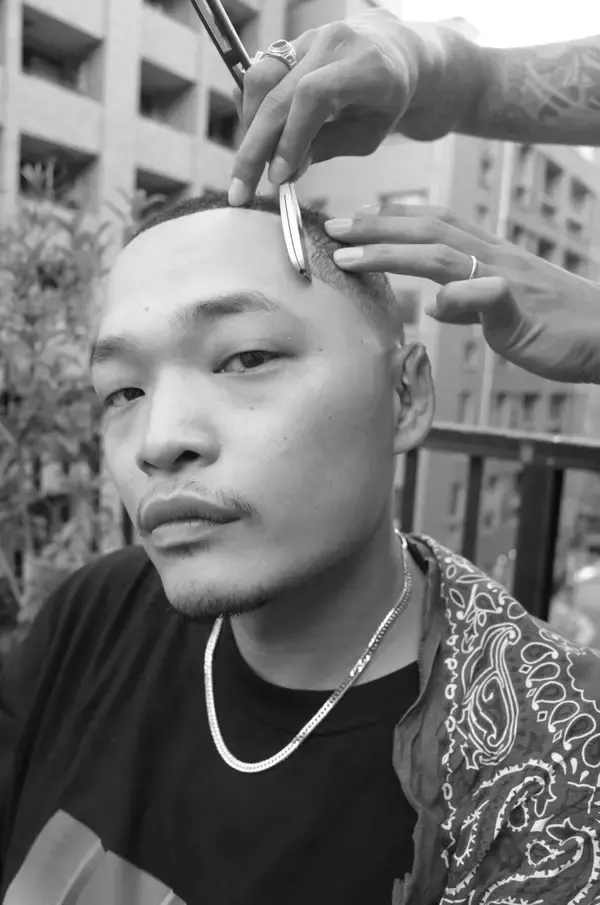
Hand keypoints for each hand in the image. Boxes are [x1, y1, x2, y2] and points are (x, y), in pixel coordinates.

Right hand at [230, 9, 425, 204]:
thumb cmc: (385, 101)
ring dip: (248, 126)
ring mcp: (307, 38)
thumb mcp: (369, 134)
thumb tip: (284, 171)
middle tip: (241, 188)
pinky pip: (259, 74)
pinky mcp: (291, 44)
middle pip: (277, 92)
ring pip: (259, 78)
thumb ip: (328, 148)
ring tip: (252, 163)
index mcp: (364, 66)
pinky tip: (254, 136)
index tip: (277, 176)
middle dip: (254, 146)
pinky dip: (251, 109)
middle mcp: (332, 43)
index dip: (291, 138)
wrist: (392, 53)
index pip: (313, 97)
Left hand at [324, 203, 599, 384]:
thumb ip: (470, 304)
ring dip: (390, 253)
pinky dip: (460, 299)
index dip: (391, 221)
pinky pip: (490, 297)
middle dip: (374, 228)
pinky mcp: (524, 312)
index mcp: (490, 257)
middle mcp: (496, 259)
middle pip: (428, 231)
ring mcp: (510, 281)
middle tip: (331, 228)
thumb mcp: (504, 312)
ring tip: (348, 258)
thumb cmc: (558, 326)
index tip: (353, 224)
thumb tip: (436, 304)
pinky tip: (434, 308)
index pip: (435, 226)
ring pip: (444, 255)